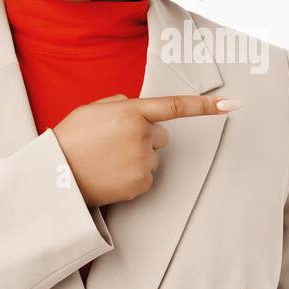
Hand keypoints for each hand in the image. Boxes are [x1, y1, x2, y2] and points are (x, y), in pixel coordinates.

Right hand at [53, 93, 240, 206]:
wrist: (55, 176)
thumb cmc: (71, 138)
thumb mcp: (93, 109)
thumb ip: (122, 105)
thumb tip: (141, 113)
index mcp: (130, 112)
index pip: (175, 106)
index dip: (205, 105)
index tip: (233, 104)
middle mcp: (142, 136)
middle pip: (161, 135)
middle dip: (144, 137)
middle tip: (113, 143)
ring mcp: (143, 162)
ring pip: (153, 157)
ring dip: (136, 157)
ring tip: (107, 160)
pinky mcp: (141, 184)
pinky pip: (147, 176)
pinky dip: (133, 176)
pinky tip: (111, 174)